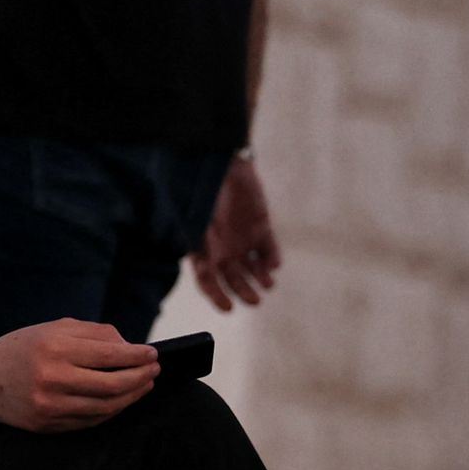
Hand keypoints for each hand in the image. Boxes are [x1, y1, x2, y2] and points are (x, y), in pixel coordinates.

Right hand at [0, 318, 158, 432]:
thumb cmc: (22, 349)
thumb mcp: (53, 329)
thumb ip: (94, 333)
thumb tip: (130, 347)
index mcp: (54, 348)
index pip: (110, 355)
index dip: (137, 356)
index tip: (153, 354)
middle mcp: (52, 378)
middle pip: (113, 385)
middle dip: (140, 378)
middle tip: (154, 370)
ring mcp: (50, 405)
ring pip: (106, 407)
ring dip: (131, 397)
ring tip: (143, 385)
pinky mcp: (49, 424)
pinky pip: (91, 420)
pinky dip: (112, 410)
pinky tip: (121, 400)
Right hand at [191, 156, 281, 310]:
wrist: (221, 160)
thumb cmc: (202, 188)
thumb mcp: (195, 215)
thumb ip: (200, 241)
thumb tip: (202, 267)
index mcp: (203, 248)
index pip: (208, 279)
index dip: (216, 296)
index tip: (227, 309)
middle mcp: (223, 248)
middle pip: (233, 278)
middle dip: (244, 292)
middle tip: (255, 301)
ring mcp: (243, 238)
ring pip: (252, 268)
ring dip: (260, 279)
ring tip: (268, 286)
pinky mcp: (261, 226)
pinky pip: (269, 248)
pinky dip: (272, 258)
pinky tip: (273, 265)